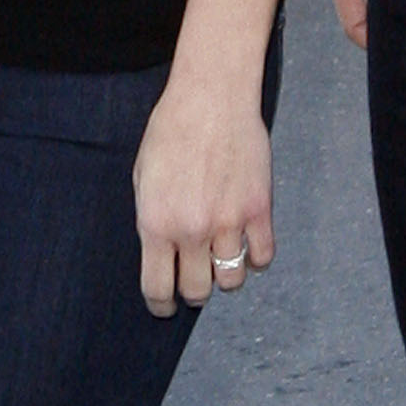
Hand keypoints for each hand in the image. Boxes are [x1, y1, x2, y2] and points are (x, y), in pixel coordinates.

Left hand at [134, 62, 273, 316]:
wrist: (211, 98)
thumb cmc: (171, 132)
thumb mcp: (143, 179)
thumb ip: (151, 221)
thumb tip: (161, 253)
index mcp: (156, 224)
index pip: (158, 288)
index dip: (161, 305)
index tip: (165, 307)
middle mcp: (192, 230)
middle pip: (197, 291)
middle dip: (192, 292)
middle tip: (193, 280)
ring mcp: (229, 221)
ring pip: (232, 280)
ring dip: (225, 276)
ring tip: (220, 260)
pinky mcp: (259, 209)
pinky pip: (263, 256)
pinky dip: (255, 258)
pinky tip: (246, 244)